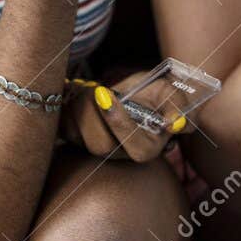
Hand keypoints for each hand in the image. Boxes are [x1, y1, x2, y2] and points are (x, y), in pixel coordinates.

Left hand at [61, 74, 178, 162]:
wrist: (132, 91)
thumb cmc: (153, 93)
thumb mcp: (170, 92)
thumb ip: (177, 105)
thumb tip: (176, 123)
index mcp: (147, 146)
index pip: (136, 149)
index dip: (119, 124)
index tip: (106, 95)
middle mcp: (120, 152)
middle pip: (100, 146)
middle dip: (92, 114)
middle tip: (94, 89)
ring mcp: (97, 147)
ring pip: (78, 138)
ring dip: (77, 108)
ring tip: (86, 88)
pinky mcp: (77, 137)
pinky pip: (62, 129)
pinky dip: (62, 108)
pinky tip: (71, 91)